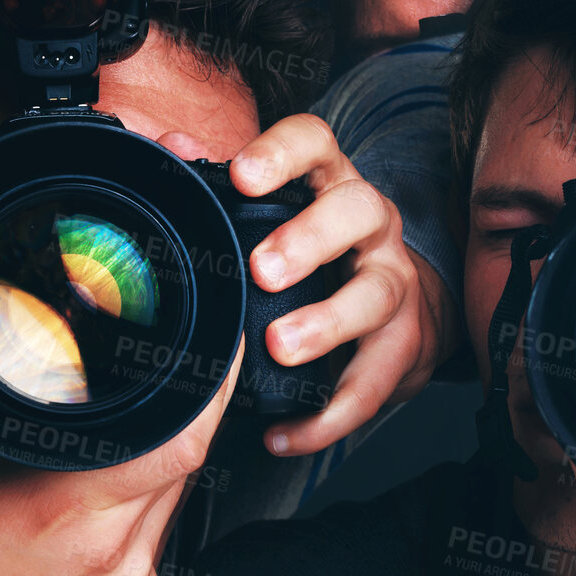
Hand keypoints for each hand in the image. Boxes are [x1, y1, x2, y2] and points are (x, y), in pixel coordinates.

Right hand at [0, 336, 241, 575]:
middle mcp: (113, 552)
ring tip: (117, 443)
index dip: (211, 391)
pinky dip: (146, 506)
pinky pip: (162, 535)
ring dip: (162, 461)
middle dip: (183, 414)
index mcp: (70, 510)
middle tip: (167, 381)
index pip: (184, 440)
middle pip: (186, 459)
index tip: (216, 352)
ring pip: (178, 496)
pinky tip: (106, 499)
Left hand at [226, 113, 459, 454]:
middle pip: (358, 210)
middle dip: (311, 238)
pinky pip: (375, 381)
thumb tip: (171, 151)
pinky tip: (286, 433)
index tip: (243, 176)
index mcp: (330, 183)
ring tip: (280, 346)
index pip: (316, 143)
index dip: (283, 153)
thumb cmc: (318, 253)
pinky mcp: (404, 342)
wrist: (398, 308)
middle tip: (264, 270)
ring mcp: (393, 281)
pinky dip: (331, 413)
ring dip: (329, 321)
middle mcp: (371, 225)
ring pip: (375, 293)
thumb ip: (219, 181)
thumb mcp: (280, 210)